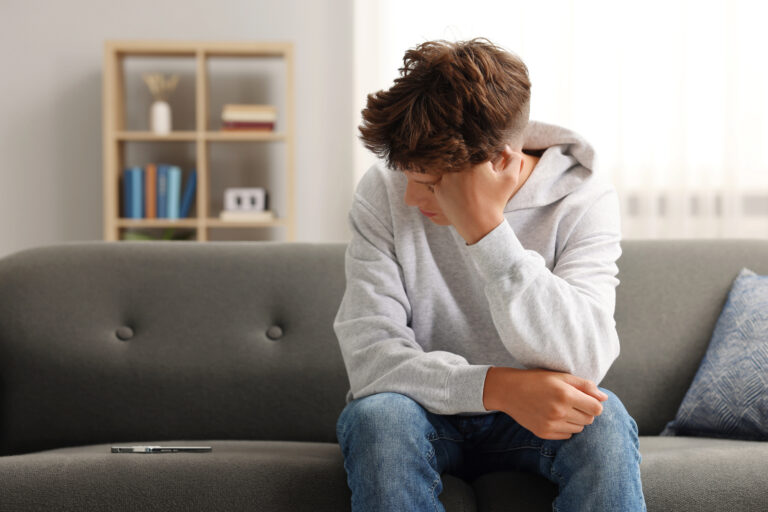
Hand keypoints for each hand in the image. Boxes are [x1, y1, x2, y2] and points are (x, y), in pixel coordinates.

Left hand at [432, 146, 523, 243]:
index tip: (487, 170)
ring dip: (459, 173)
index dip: (484, 161)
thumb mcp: (510, 179)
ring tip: (469, 187)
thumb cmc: (496, 201)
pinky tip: (460, 193)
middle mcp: (457, 167)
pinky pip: (444, 179)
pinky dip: (451, 184)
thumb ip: (514, 159)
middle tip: (478, 181)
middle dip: (471, 166)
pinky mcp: (437, 188)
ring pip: (453, 168)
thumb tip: (505, 148)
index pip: (478, 151)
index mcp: (475, 161)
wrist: (479, 226)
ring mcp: (445, 178)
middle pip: (463, 159)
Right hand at [482, 367, 607, 439]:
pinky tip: (554, 416)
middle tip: (571, 402)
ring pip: (579, 428)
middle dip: (585, 411)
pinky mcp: (544, 433)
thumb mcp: (561, 376)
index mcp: (565, 394)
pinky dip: (565, 427)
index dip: (594, 403)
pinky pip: (567, 435)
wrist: (509, 391)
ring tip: (562, 409)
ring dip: (575, 420)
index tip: (585, 399)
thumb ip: (585, 385)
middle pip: (589, 419)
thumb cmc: (536, 380)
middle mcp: (559, 411)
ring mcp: (551, 424)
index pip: (597, 408)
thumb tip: (604, 398)